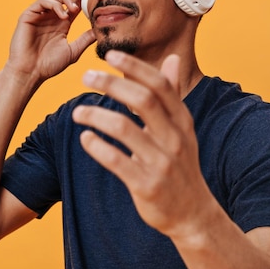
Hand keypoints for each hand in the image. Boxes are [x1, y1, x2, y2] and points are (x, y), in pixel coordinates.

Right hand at [6, 0, 95, 81]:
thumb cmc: (49, 65)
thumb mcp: (73, 51)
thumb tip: (100, 30)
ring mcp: (39, 14)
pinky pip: (42, 1)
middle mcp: (50, 15)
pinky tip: (63, 15)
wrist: (30, 73)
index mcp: (61, 22)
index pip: (73, 2)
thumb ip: (85, 39)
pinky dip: (54, 4)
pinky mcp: (28, 15)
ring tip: (74, 9)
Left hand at [71, 51, 213, 238]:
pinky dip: (97, 147)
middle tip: (86, 77)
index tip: (109, 55)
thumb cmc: (181, 164)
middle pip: (142, 101)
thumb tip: (172, 58)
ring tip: (77, 113)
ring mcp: (161, 162)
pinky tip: (85, 139)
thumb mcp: (182, 129)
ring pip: (123, 128)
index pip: (159, 85)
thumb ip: (173, 94)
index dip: (134, 68)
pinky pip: (116, 160)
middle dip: (111, 84)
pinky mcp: (146, 185)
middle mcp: (174, 138)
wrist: (192, 213)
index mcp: (182, 121)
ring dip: (95, 116)